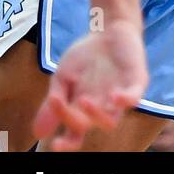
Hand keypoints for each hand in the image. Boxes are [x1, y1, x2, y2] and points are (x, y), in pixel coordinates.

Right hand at [33, 18, 146, 151]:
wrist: (107, 29)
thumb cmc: (84, 56)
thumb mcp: (62, 77)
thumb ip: (53, 103)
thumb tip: (37, 133)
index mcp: (82, 111)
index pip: (74, 135)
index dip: (66, 144)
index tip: (54, 144)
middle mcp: (101, 109)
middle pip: (89, 126)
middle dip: (76, 122)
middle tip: (64, 107)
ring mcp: (119, 97)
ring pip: (111, 119)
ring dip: (98, 115)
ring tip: (84, 100)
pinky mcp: (136, 83)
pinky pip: (133, 98)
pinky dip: (125, 100)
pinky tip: (113, 95)